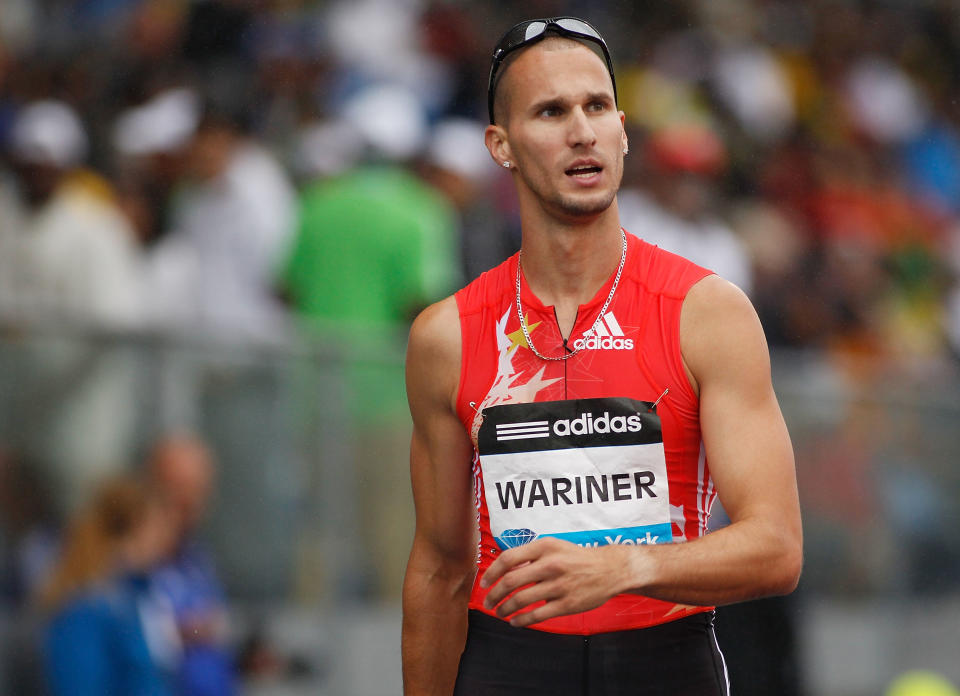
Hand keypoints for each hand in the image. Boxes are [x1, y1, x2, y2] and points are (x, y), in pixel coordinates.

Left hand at [479, 537, 630, 627]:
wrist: (609, 569)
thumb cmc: (576, 557)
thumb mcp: (553, 547)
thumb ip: (530, 557)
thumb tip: (504, 570)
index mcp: (544, 547)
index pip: (508, 558)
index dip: (491, 572)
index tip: (484, 583)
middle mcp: (550, 564)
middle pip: (511, 582)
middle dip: (494, 595)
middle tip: (488, 602)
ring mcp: (559, 585)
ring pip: (521, 600)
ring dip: (505, 609)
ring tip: (500, 612)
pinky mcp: (567, 604)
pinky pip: (537, 615)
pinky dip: (522, 620)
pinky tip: (515, 621)